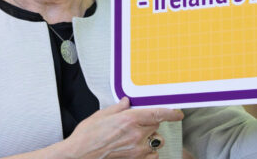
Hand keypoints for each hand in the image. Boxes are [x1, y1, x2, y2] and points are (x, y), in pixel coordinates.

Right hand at [65, 97, 183, 158]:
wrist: (79, 155)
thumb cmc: (87, 136)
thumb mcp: (102, 115)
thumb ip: (118, 108)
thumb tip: (126, 102)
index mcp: (129, 119)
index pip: (157, 114)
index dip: (171, 113)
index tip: (178, 113)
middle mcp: (136, 134)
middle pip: (155, 125)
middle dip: (150, 122)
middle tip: (137, 122)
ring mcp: (137, 149)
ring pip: (155, 141)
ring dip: (150, 137)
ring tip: (136, 137)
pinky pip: (151, 155)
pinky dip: (148, 152)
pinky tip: (137, 148)